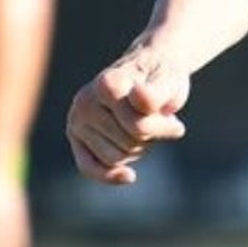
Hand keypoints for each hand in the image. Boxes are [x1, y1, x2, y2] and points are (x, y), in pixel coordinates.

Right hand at [65, 50, 189, 184]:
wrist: (150, 69)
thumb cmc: (162, 78)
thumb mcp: (170, 83)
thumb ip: (157, 94)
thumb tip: (139, 98)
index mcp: (108, 83)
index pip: (139, 126)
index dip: (164, 126)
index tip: (171, 113)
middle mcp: (86, 100)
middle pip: (128, 143)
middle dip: (150, 136)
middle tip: (157, 117)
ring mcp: (78, 118)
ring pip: (115, 158)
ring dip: (137, 148)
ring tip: (143, 124)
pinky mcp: (76, 135)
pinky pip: (88, 166)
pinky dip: (107, 175)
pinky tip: (129, 177)